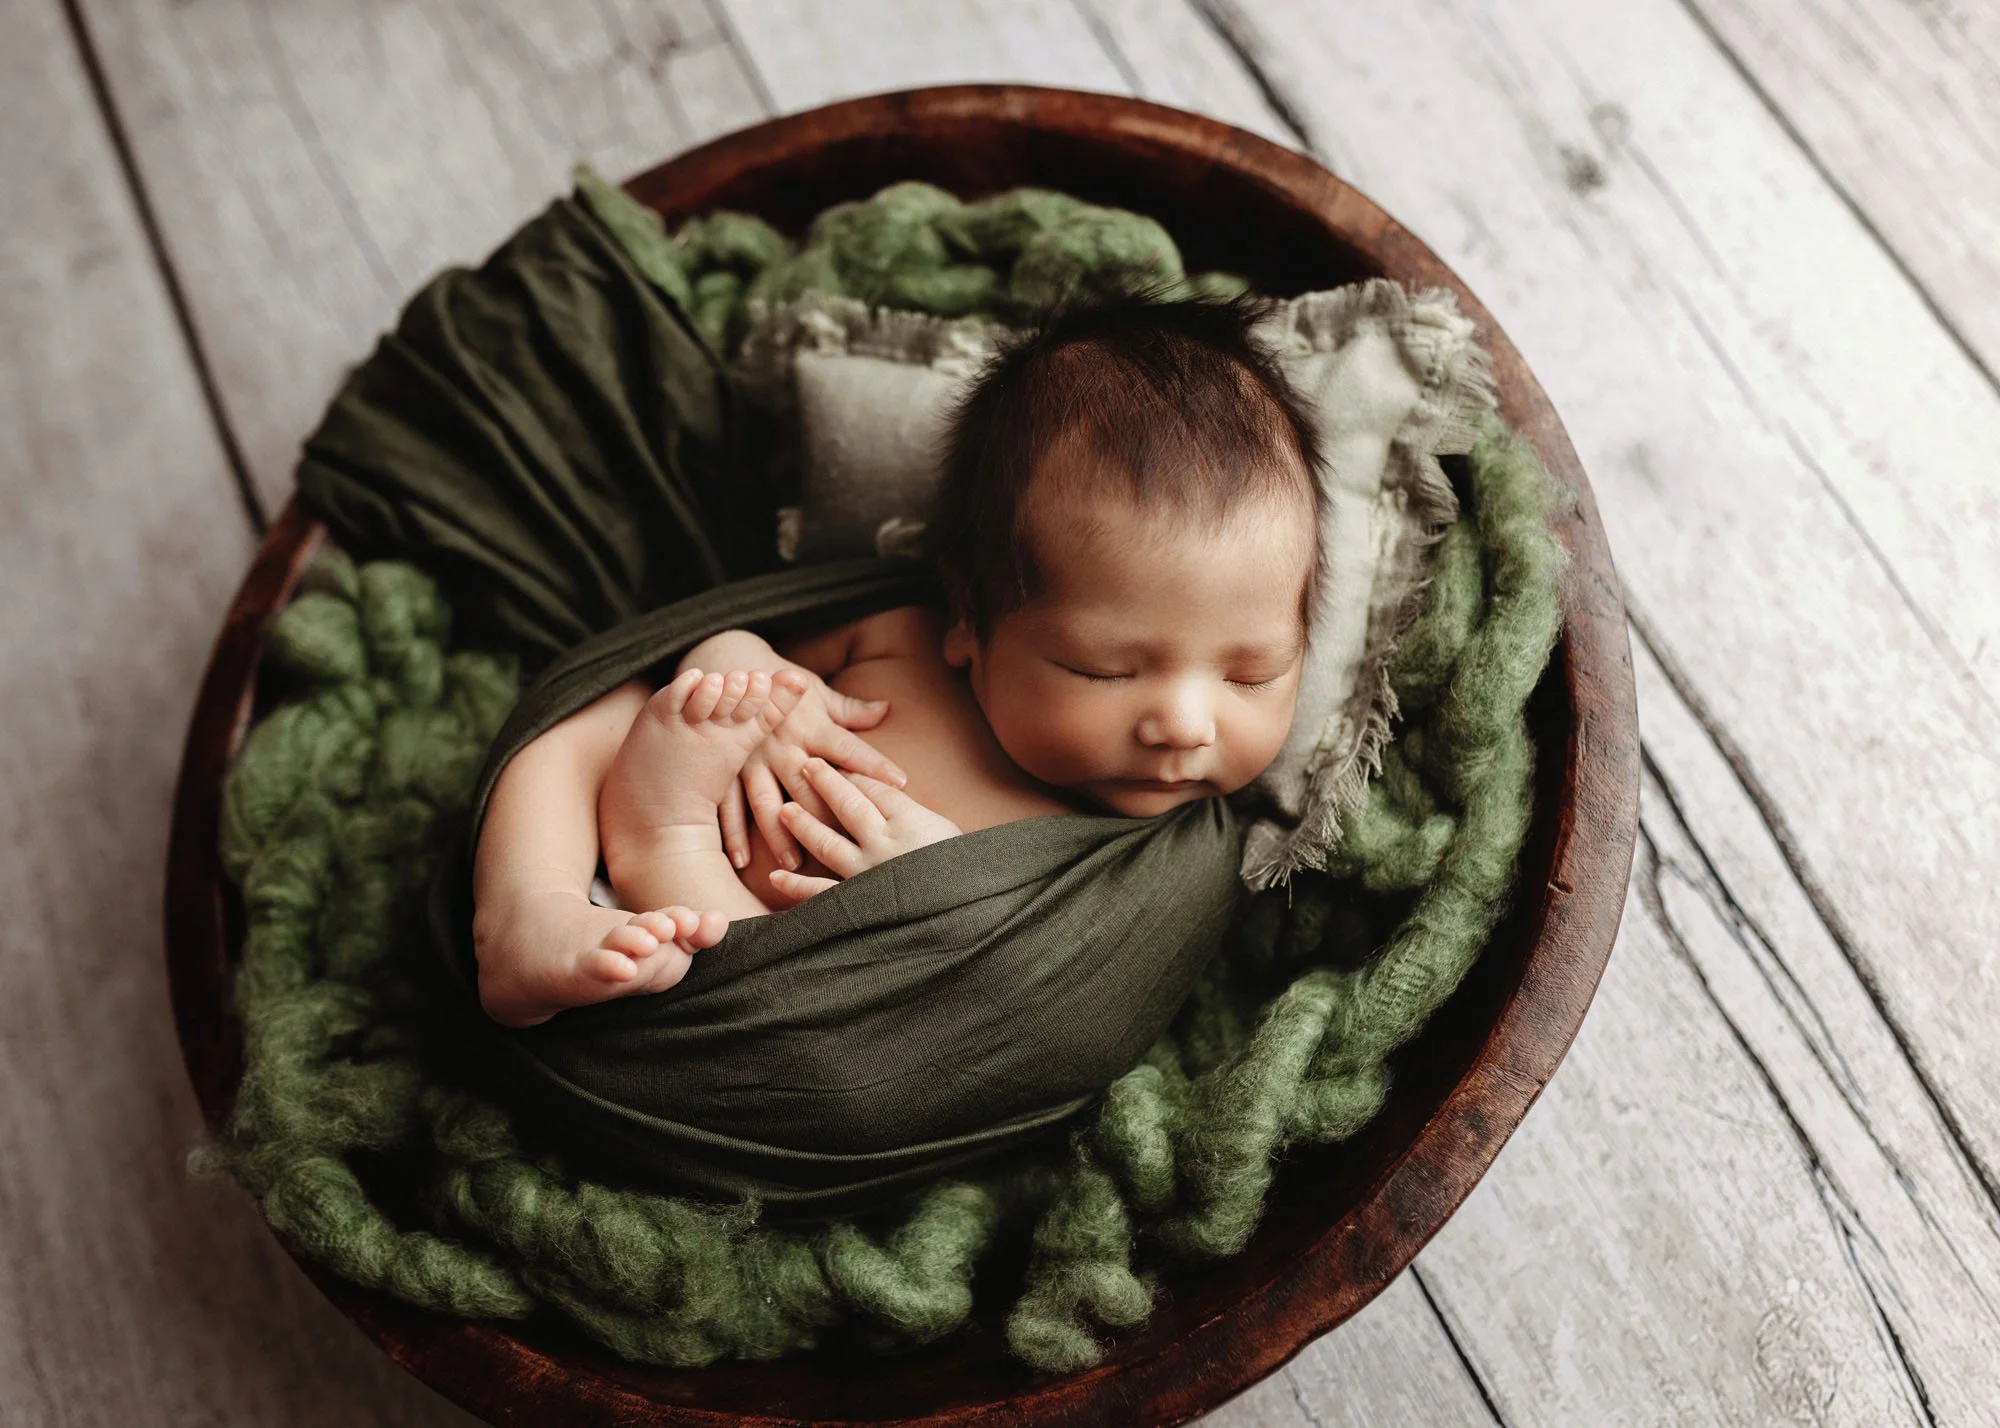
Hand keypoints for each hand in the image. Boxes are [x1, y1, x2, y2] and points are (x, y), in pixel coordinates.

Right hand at [724, 670, 907, 870]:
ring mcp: (752, 760)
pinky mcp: (727, 769)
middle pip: (808, 788)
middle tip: (845, 849)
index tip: (901, 783)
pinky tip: (740, 861)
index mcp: (811, 726)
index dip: (875, 764)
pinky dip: (733, 833)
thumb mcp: (815, 689)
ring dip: (780, 835)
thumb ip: (848, 708)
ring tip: (793, 864)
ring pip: (768, 803)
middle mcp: (783, 746)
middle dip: (826, 818)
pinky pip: (729, 804)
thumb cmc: (779, 680)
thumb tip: (885, 710)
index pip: (849, 749)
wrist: (726, 664)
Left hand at [766, 758, 962, 901]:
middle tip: (804, 764)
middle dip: (824, 782)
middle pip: (847, 804)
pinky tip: (777, 876)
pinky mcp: (857, 903)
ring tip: (785, 810)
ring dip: (803, 824)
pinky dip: (796, 886)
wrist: (966, 918)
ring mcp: (866, 874)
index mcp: (909, 821)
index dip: (853, 773)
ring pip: (827, 842)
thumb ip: (913, 815)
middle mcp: (883, 843)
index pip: (875, 788)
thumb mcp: (946, 831)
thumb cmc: (964, 871)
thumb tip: (888, 797)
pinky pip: (820, 893)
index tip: (836, 762)